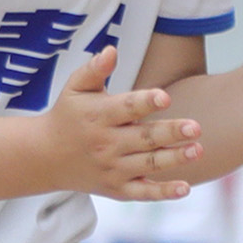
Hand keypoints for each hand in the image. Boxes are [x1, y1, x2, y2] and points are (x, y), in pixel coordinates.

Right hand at [41, 54, 200, 199]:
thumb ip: (94, 69)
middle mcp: (106, 143)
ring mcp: (112, 168)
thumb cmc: (69, 115)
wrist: (44, 156)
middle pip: (143, 138)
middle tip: (196, 127)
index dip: (145, 102)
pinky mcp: (117, 189)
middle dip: (170, 132)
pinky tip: (185, 188)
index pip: (125, 108)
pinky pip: (142, 193)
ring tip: (198, 150)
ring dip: (174, 159)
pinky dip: (163, 193)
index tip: (165, 97)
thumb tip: (111, 49)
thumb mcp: (75, 89)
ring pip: (148, 164)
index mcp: (98, 116)